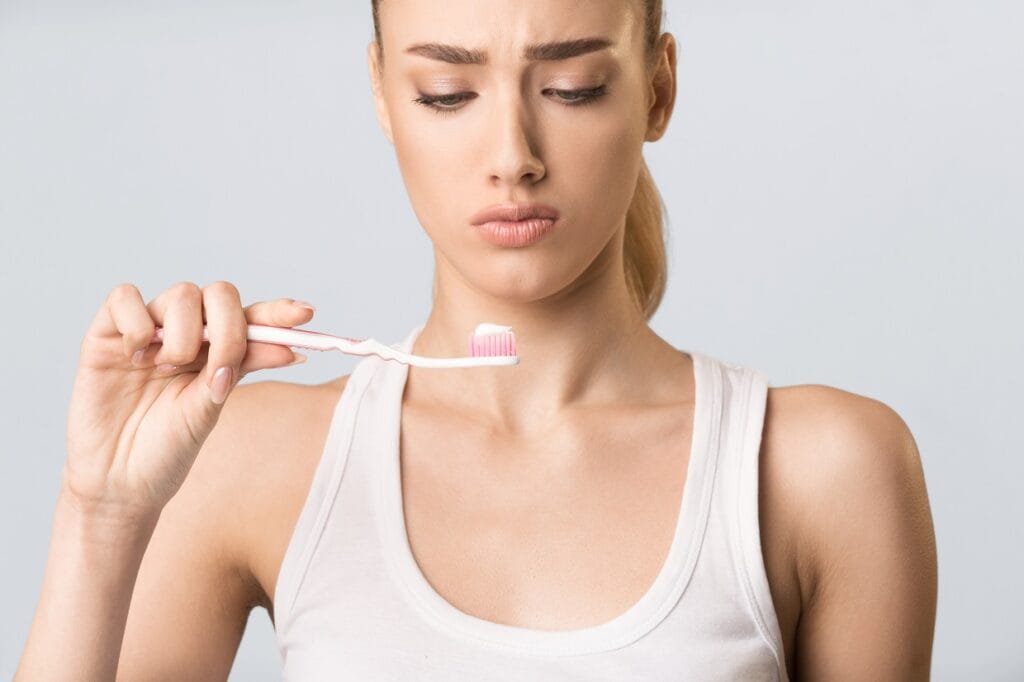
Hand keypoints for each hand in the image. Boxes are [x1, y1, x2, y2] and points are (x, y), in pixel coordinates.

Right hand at [63, 281, 313, 520]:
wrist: (118, 482)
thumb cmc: (166, 450)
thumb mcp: (208, 412)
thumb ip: (235, 374)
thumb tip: (286, 348)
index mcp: (217, 352)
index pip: (252, 320)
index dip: (278, 313)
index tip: (305, 315)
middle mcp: (186, 335)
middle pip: (220, 294)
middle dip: (230, 326)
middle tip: (219, 365)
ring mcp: (148, 331)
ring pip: (181, 294)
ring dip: (183, 335)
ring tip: (167, 372)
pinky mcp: (107, 334)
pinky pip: (126, 297)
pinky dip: (138, 323)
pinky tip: (136, 358)